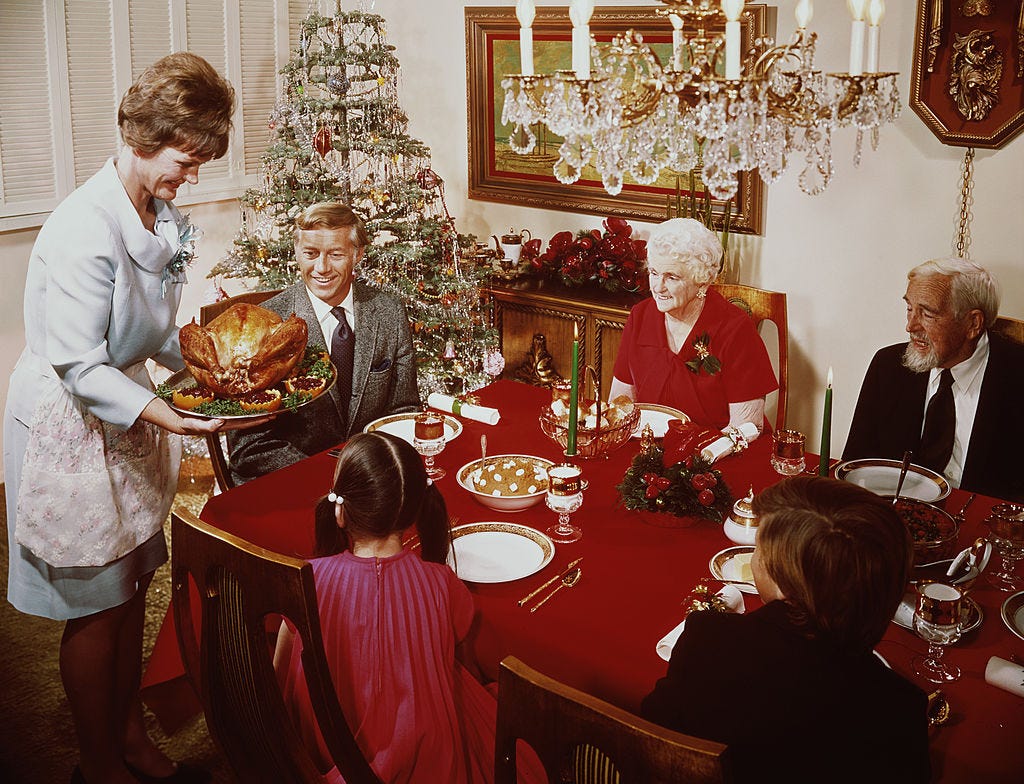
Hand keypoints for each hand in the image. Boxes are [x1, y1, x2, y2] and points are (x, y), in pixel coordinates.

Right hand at [140, 397, 272, 434]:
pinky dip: (240, 404)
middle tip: (276, 411)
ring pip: (239, 413)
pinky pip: (231, 406)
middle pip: (245, 418)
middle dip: (259, 416)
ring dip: (252, 410)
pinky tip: (245, 400)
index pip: (242, 423)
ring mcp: (219, 414)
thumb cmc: (181, 422)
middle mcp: (222, 420)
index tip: (270, 417)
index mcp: (219, 424)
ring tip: (265, 405)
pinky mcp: (214, 407)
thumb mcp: (190, 425)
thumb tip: (220, 424)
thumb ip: (205, 427)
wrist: (169, 416)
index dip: (256, 421)